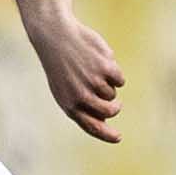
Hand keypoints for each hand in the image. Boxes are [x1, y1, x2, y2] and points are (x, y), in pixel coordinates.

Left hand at [28, 11, 123, 144]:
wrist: (55, 36)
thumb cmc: (61, 66)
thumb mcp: (65, 90)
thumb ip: (82, 107)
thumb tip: (103, 122)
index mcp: (69, 105)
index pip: (92, 126)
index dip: (107, 134)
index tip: (118, 137)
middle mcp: (82, 96)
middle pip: (109, 111)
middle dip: (114, 108)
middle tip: (116, 103)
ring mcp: (94, 82)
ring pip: (113, 94)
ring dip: (108, 85)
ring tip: (92, 71)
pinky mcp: (105, 68)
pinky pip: (119, 80)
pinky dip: (114, 74)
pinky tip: (100, 63)